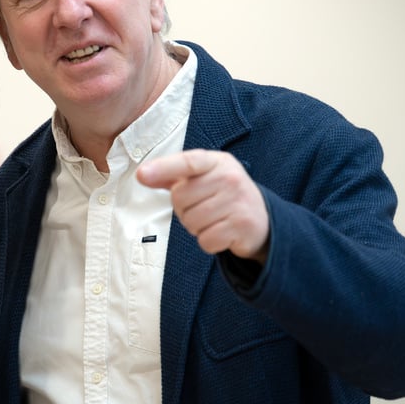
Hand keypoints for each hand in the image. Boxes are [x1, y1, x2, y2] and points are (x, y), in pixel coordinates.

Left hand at [136, 149, 268, 261]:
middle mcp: (230, 178)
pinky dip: (209, 242)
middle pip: (180, 198)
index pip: (188, 162)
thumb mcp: (204, 178)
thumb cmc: (223, 196)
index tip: (142, 174)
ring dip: (196, 227)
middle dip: (184, 210)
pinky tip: (222, 233)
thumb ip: (173, 176)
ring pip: (191, 222)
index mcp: (217, 162)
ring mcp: (237, 202)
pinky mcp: (241, 226)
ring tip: (214, 220)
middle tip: (203, 209)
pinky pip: (205, 240)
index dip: (163, 168)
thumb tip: (143, 175)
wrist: (262, 220)